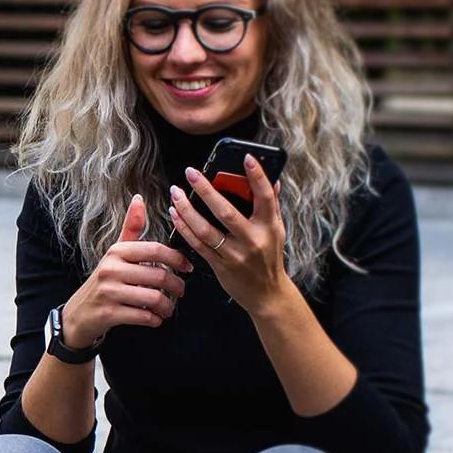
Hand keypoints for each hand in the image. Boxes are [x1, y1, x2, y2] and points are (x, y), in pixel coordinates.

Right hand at [59, 194, 192, 348]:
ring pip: (153, 298)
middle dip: (176, 286)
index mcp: (117, 251)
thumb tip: (139, 198)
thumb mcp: (115, 254)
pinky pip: (143, 317)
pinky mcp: (109, 313)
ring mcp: (109, 292)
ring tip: (168, 308)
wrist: (78, 313)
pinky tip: (155, 318)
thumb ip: (131, 228)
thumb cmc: (104, 281)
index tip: (187, 267)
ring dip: (167, 306)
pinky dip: (155, 320)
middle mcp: (111, 269)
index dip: (177, 258)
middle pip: (158, 276)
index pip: (155, 250)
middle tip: (180, 292)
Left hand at [169, 156, 287, 312]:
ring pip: (206, 229)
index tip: (246, 157)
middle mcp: (253, 240)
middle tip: (191, 172)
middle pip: (226, 211)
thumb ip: (272, 205)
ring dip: (187, 210)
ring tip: (176, 193)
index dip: (257, 176)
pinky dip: (184, 228)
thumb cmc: (270, 258)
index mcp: (269, 227)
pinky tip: (175, 215)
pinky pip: (198, 245)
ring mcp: (235, 254)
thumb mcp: (277, 231)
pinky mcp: (220, 266)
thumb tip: (273, 179)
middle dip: (206, 190)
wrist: (267, 295)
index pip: (265, 196)